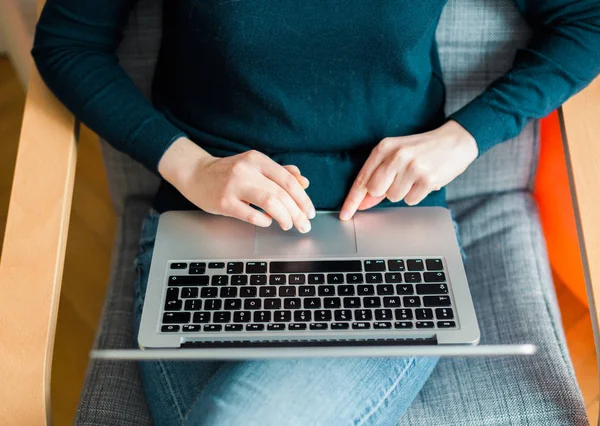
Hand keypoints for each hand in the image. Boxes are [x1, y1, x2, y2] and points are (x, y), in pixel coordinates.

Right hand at [158, 138, 314, 232]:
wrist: (196, 174)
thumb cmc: (229, 172)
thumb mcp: (255, 166)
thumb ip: (280, 173)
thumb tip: (304, 182)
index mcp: (257, 159)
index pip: (288, 180)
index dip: (303, 198)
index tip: (310, 212)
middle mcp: (247, 170)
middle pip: (281, 193)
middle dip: (298, 213)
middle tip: (304, 225)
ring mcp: (234, 186)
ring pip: (269, 203)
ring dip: (285, 217)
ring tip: (289, 225)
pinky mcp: (224, 202)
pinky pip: (251, 215)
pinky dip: (264, 220)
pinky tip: (267, 221)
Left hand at [340, 121, 477, 219]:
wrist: (454, 141)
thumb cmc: (421, 150)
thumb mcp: (396, 156)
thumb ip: (378, 177)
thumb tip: (363, 202)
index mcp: (384, 147)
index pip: (362, 178)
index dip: (352, 199)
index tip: (344, 215)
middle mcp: (397, 156)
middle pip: (375, 191)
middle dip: (384, 191)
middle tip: (399, 179)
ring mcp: (413, 167)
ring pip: (394, 197)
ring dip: (403, 192)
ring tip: (415, 177)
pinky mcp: (427, 179)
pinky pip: (411, 200)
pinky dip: (416, 194)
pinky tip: (424, 180)